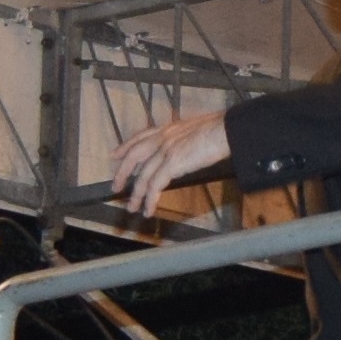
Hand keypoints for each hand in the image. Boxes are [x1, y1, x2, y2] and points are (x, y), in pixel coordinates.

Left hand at [107, 107, 236, 220]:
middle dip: (122, 173)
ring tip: (131, 207)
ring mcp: (165, 150)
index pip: (140, 137)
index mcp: (167, 129)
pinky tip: (148, 210)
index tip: (115, 155)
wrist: (225, 130)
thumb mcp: (195, 131)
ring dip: (136, 194)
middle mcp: (162, 138)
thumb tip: (184, 151)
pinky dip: (150, 200)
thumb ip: (183, 140)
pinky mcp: (172, 164)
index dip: (125, 147)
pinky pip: (155, 186)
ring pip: (143, 176)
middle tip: (116, 186)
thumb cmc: (219, 130)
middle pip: (134, 156)